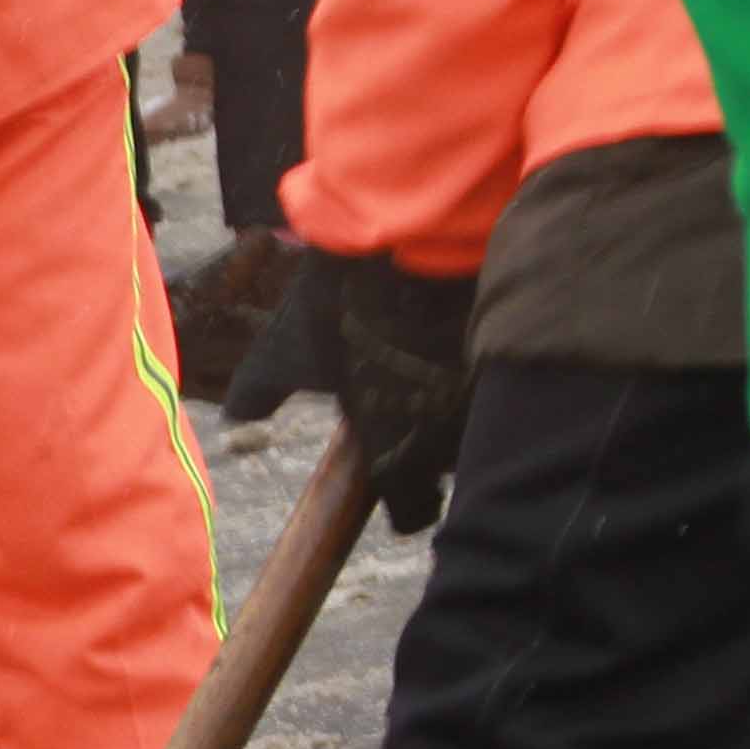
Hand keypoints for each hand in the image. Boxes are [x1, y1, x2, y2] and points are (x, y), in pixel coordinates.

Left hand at [217, 246, 476, 534]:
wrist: (412, 233)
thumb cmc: (342, 303)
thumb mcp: (287, 349)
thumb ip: (260, 391)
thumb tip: (237, 416)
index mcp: (395, 454)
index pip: (413, 515)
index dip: (407, 505)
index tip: (398, 485)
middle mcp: (448, 439)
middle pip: (449, 471)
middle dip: (432, 449)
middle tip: (407, 409)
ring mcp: (486, 400)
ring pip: (478, 428)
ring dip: (458, 408)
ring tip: (427, 367)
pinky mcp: (512, 356)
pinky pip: (501, 380)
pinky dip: (482, 368)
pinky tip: (453, 337)